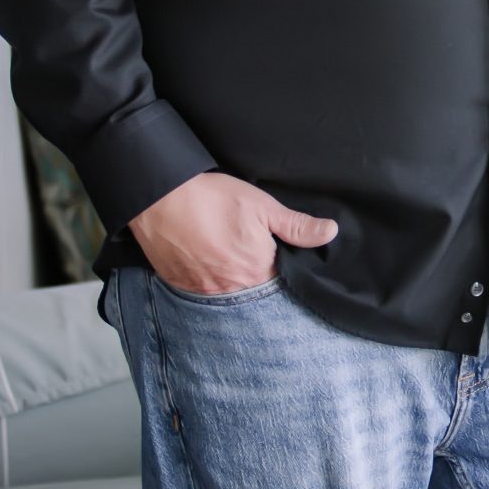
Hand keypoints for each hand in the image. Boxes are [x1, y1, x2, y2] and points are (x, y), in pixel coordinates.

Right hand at [128, 172, 335, 293]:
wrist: (159, 197)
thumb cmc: (212, 198)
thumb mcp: (262, 206)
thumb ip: (296, 226)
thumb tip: (330, 233)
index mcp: (258, 270)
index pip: (280, 279)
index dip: (279, 266)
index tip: (273, 253)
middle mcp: (232, 288)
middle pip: (253, 289)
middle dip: (255, 274)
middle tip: (243, 249)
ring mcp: (204, 290)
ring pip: (227, 292)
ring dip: (230, 278)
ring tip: (224, 253)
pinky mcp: (181, 285)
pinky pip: (201, 290)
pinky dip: (206, 278)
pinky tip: (204, 259)